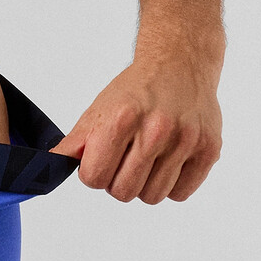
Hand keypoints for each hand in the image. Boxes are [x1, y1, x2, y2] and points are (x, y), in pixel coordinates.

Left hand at [48, 57, 221, 202]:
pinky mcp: (208, 150)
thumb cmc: (137, 89)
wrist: (179, 64)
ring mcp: (185, 141)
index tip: (101, 160)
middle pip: (124, 192)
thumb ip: (76, 141)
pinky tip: (167, 163)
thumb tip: (52, 165)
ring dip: (145, 185)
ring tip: (147, 160)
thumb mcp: (99, 108)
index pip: (94, 176)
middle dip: (117, 182)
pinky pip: (180, 193)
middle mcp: (156, 130)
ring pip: (153, 197)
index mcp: (122, 118)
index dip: (94, 173)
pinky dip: (171, 185)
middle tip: (124, 161)